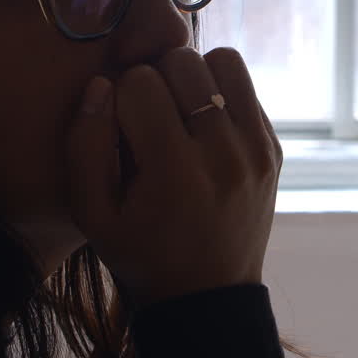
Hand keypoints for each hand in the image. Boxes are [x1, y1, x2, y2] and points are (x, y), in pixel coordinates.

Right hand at [63, 46, 281, 307]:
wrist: (207, 296)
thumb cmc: (140, 253)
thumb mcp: (91, 213)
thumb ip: (83, 145)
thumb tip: (101, 84)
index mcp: (175, 172)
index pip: (139, 82)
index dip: (120, 97)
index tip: (121, 128)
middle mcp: (224, 155)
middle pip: (182, 61)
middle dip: (155, 78)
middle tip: (148, 115)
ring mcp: (257, 149)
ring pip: (222, 61)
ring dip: (192, 76)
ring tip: (178, 111)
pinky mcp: (273, 148)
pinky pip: (245, 85)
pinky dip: (220, 93)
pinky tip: (202, 126)